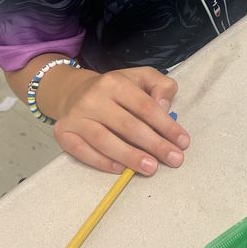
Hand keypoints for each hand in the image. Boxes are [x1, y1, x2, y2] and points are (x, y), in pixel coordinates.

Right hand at [53, 66, 190, 175]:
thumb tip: (165, 105)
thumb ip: (160, 85)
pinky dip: (102, 162)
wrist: (73, 92)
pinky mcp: (63, 133)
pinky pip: (83, 151)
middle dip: (154, 145)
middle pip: (128, 125)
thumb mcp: (141, 78)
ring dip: (130, 156)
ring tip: (151, 168)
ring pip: (105, 140)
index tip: (183, 142)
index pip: (145, 106)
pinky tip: (121, 170)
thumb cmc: (115, 90)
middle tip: (174, 160)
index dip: (166, 126)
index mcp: (115, 82)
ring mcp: (76, 116)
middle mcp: (93, 98)